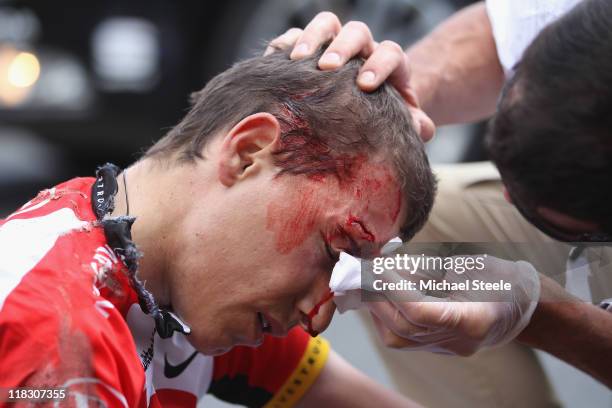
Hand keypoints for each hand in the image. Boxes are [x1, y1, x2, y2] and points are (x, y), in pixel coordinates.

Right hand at [265, 12, 434, 140]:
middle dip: (341, 48)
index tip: (365, 84)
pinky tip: (274, 60)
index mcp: (389, 62)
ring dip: (311, 37)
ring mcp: (336, 45)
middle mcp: (363, 48)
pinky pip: (297, 35)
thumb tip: (422, 129)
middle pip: (356, 32)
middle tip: (326, 67)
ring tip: (296, 59)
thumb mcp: (401, 119)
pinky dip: (285, 43)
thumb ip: (412, 123)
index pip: (390, 52)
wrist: (367, 104)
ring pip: (327, 25)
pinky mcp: (311, 49)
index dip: (379, 64)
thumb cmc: (384, 113)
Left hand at [367, 255, 540, 355]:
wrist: (527, 304)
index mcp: (473, 321)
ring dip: (376, 308)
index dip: (394, 289)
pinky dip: (385, 315)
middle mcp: (458, 342)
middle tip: (362, 271)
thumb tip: (390, 265)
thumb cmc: (503, 277)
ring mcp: (447, 349)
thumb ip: (431, 269)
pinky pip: (402, 337)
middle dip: (377, 297)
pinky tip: (380, 294)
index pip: (420, 313)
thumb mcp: (472, 265)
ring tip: (367, 281)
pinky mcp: (438, 347)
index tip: (378, 266)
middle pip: (403, 328)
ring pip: (397, 338)